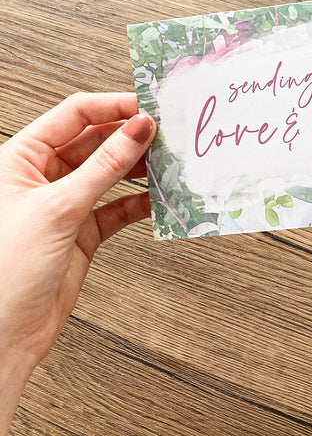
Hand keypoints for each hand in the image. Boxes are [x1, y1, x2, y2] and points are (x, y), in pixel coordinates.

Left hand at [0, 93, 155, 433]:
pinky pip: (116, 207)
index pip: (73, 115)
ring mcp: (64, 204)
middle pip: (95, 142)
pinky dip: (137, 202)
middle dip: (129, 137)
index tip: (146, 107)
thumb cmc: (4, 271)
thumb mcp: (58, 208)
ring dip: (137, 169)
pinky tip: (154, 198)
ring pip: (109, 173)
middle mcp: (42, 177)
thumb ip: (104, 166)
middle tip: (163, 134)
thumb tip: (137, 129)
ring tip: (164, 163)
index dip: (112, 107)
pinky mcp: (81, 231)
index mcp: (20, 159)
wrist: (3, 335)